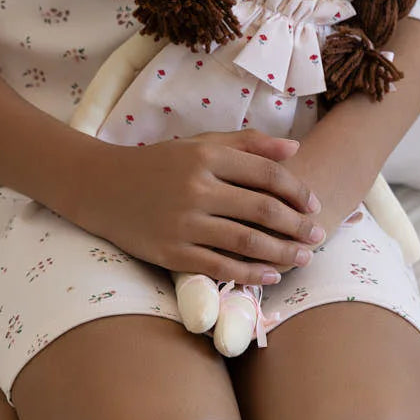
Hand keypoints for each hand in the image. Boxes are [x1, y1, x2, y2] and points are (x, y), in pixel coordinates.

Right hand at [78, 130, 325, 287]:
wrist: (101, 187)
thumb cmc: (159, 164)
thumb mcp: (199, 144)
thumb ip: (247, 143)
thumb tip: (294, 147)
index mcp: (206, 157)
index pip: (266, 174)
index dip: (297, 191)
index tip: (314, 206)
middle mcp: (196, 188)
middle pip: (262, 210)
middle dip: (297, 226)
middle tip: (318, 237)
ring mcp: (183, 223)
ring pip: (246, 242)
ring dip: (282, 253)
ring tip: (302, 258)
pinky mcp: (170, 253)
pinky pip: (219, 267)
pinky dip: (249, 274)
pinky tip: (270, 276)